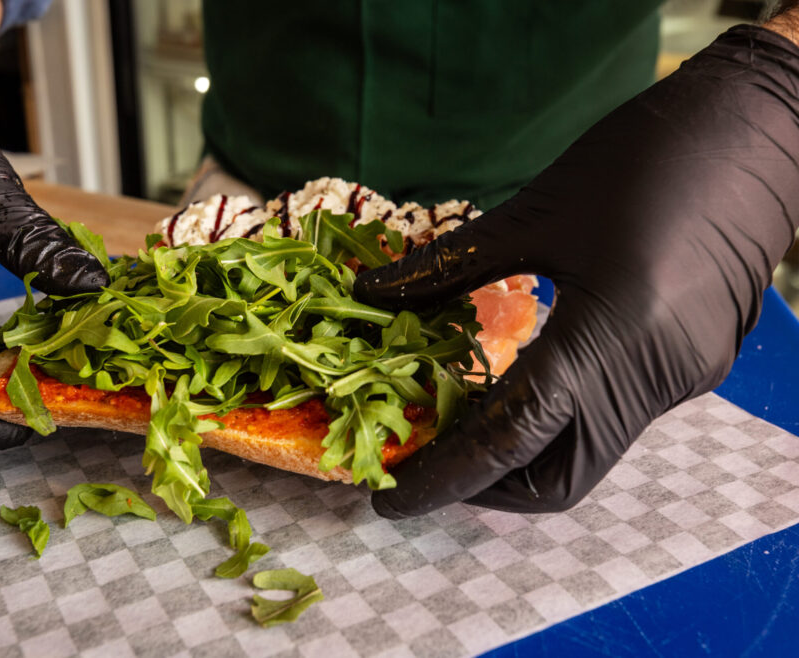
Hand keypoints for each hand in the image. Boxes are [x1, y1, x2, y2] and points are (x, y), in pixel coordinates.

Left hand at [354, 26, 798, 515]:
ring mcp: (681, 380)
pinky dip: (558, 421)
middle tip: (426, 458)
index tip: (390, 499)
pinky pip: (613, 420)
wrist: (759, 132)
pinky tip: (520, 384)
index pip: (514, 439)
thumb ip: (447, 268)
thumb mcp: (535, 211)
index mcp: (611, 335)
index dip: (445, 476)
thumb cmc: (642, 159)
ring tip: (460, 423)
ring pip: (587, 456)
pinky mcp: (691, 369)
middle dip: (485, 484)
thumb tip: (368, 294)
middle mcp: (653, 379)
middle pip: (556, 478)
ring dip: (521, 456)